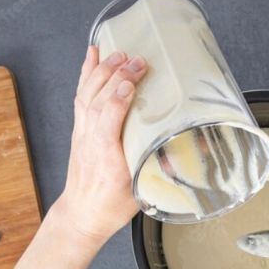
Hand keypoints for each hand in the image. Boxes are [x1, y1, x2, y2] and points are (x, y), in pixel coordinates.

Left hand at [52, 46, 147, 245]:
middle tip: (136, 60)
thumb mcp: (140, 191)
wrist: (81, 214)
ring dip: (103, 71)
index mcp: (106, 157)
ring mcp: (82, 132)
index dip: (119, 98)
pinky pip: (81, 95)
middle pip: (99, 99)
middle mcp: (90, 140)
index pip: (107, 119)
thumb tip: (189, 154)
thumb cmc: (109, 206)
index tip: (133, 81)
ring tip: (119, 54)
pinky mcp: (79, 128)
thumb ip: (160, 170)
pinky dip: (86, 73)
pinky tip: (93, 56)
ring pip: (88, 93)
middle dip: (116, 75)